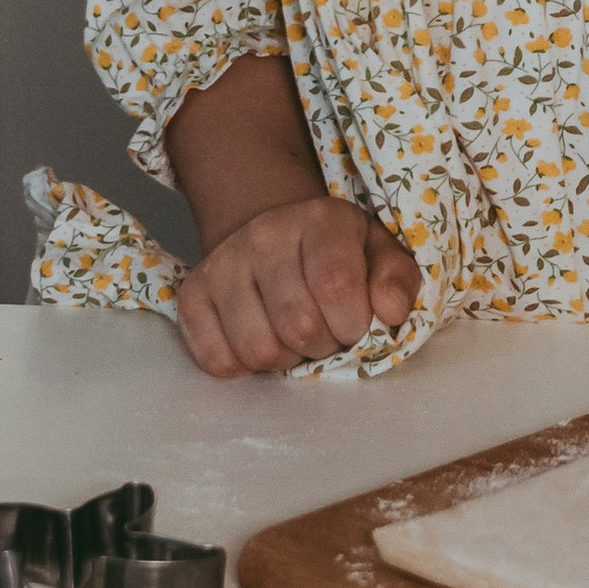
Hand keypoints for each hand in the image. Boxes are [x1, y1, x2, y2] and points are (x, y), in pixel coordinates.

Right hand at [174, 194, 420, 379]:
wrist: (274, 235)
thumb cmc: (337, 253)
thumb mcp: (380, 253)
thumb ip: (396, 279)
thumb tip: (390, 312)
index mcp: (321, 220)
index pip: (336, 286)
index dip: (353, 324)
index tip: (357, 325)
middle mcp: (265, 235)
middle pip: (297, 324)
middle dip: (322, 345)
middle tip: (327, 334)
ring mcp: (222, 263)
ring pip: (256, 348)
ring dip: (284, 360)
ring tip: (295, 339)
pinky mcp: (192, 294)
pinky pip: (215, 359)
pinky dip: (244, 367)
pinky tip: (262, 340)